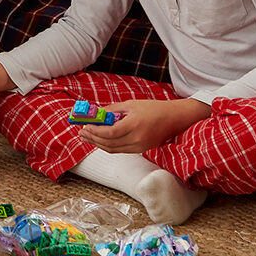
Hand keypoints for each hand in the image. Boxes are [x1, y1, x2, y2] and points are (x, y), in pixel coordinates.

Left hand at [76, 98, 210, 154]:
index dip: (95, 132)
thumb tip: (96, 114)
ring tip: (87, 137)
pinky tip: (100, 140)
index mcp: (135, 124)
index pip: (110, 133)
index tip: (85, 127)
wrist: (174, 119)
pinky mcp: (141, 150)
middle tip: (81, 133)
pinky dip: (108, 146)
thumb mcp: (131, 104)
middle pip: (109, 143)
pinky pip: (121, 150)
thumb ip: (113, 110)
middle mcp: (137, 138)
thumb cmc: (153, 108)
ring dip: (98, 144)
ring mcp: (140, 146)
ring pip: (113, 149)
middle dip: (93, 139)